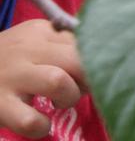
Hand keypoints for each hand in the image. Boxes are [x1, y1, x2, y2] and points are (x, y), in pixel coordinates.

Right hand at [0, 20, 84, 138]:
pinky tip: (40, 124)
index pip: (85, 41)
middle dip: (89, 79)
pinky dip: (41, 127)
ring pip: (58, 82)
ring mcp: (11, 77)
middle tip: (80, 90)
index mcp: (41, 32)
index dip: (95, 61)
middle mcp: (27, 49)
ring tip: (60, 104)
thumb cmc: (7, 61)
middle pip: (78, 59)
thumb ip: (62, 45)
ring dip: (68, 98)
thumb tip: (101, 58)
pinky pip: (30, 119)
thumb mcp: (32, 43)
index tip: (89, 73)